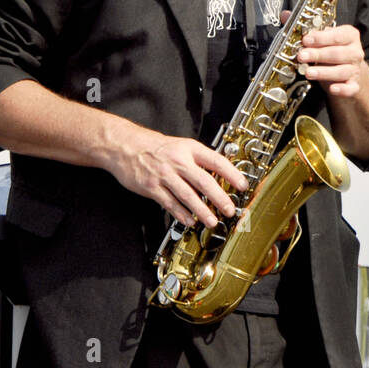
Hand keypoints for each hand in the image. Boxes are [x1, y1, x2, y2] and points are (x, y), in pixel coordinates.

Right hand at [104, 129, 248, 227]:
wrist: (126, 146)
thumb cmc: (157, 147)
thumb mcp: (182, 146)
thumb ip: (199, 160)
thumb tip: (220, 175)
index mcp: (190, 149)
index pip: (216, 161)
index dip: (231, 174)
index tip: (242, 185)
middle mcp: (178, 162)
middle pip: (204, 181)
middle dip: (219, 198)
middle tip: (230, 210)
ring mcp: (164, 175)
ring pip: (187, 195)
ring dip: (202, 211)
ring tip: (212, 221)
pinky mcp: (151, 187)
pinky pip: (169, 203)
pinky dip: (181, 214)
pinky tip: (189, 221)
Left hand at [280, 10, 366, 97]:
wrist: (347, 72)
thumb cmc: (332, 52)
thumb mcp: (321, 39)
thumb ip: (306, 28)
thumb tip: (286, 15)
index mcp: (349, 36)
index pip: (337, 35)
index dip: (321, 38)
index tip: (306, 40)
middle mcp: (355, 52)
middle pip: (338, 53)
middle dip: (318, 54)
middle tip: (302, 56)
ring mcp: (355, 69)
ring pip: (342, 71)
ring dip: (324, 72)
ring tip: (308, 72)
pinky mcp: (354, 85)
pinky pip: (350, 88)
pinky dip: (342, 89)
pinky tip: (332, 88)